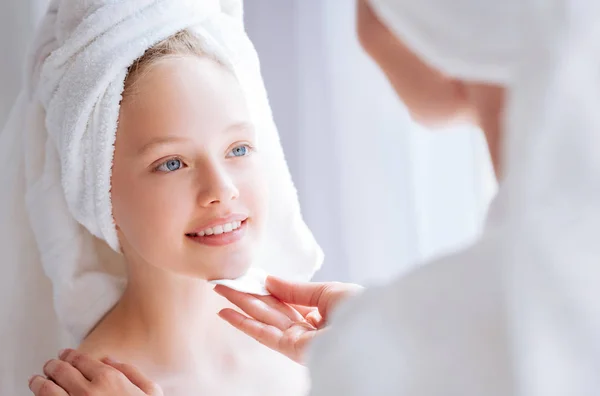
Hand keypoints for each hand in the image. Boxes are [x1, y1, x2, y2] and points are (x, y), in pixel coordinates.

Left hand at [29, 349, 161, 395]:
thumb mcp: (150, 392)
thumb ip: (131, 372)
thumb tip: (110, 360)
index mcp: (109, 379)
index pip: (79, 359)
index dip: (69, 354)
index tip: (64, 354)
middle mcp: (88, 392)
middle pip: (60, 370)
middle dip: (52, 365)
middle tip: (49, 365)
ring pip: (46, 389)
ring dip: (38, 382)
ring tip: (36, 380)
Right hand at [214, 276, 362, 363]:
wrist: (377, 332)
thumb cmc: (363, 309)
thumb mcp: (328, 292)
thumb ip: (295, 289)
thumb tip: (269, 280)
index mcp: (322, 313)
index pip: (288, 300)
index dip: (267, 288)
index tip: (249, 277)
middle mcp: (309, 328)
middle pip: (271, 309)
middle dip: (247, 295)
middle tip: (225, 282)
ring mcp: (300, 340)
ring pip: (264, 319)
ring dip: (239, 305)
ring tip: (220, 290)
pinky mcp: (294, 350)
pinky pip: (265, 334)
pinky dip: (244, 323)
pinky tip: (227, 313)